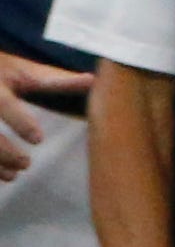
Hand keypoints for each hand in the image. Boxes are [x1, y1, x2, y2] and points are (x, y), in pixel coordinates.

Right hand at [0, 52, 80, 182]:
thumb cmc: (1, 71)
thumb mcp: (23, 70)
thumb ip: (54, 80)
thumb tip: (92, 80)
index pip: (5, 105)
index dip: (20, 121)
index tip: (38, 139)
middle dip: (3, 150)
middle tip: (26, 164)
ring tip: (15, 173)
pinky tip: (2, 175)